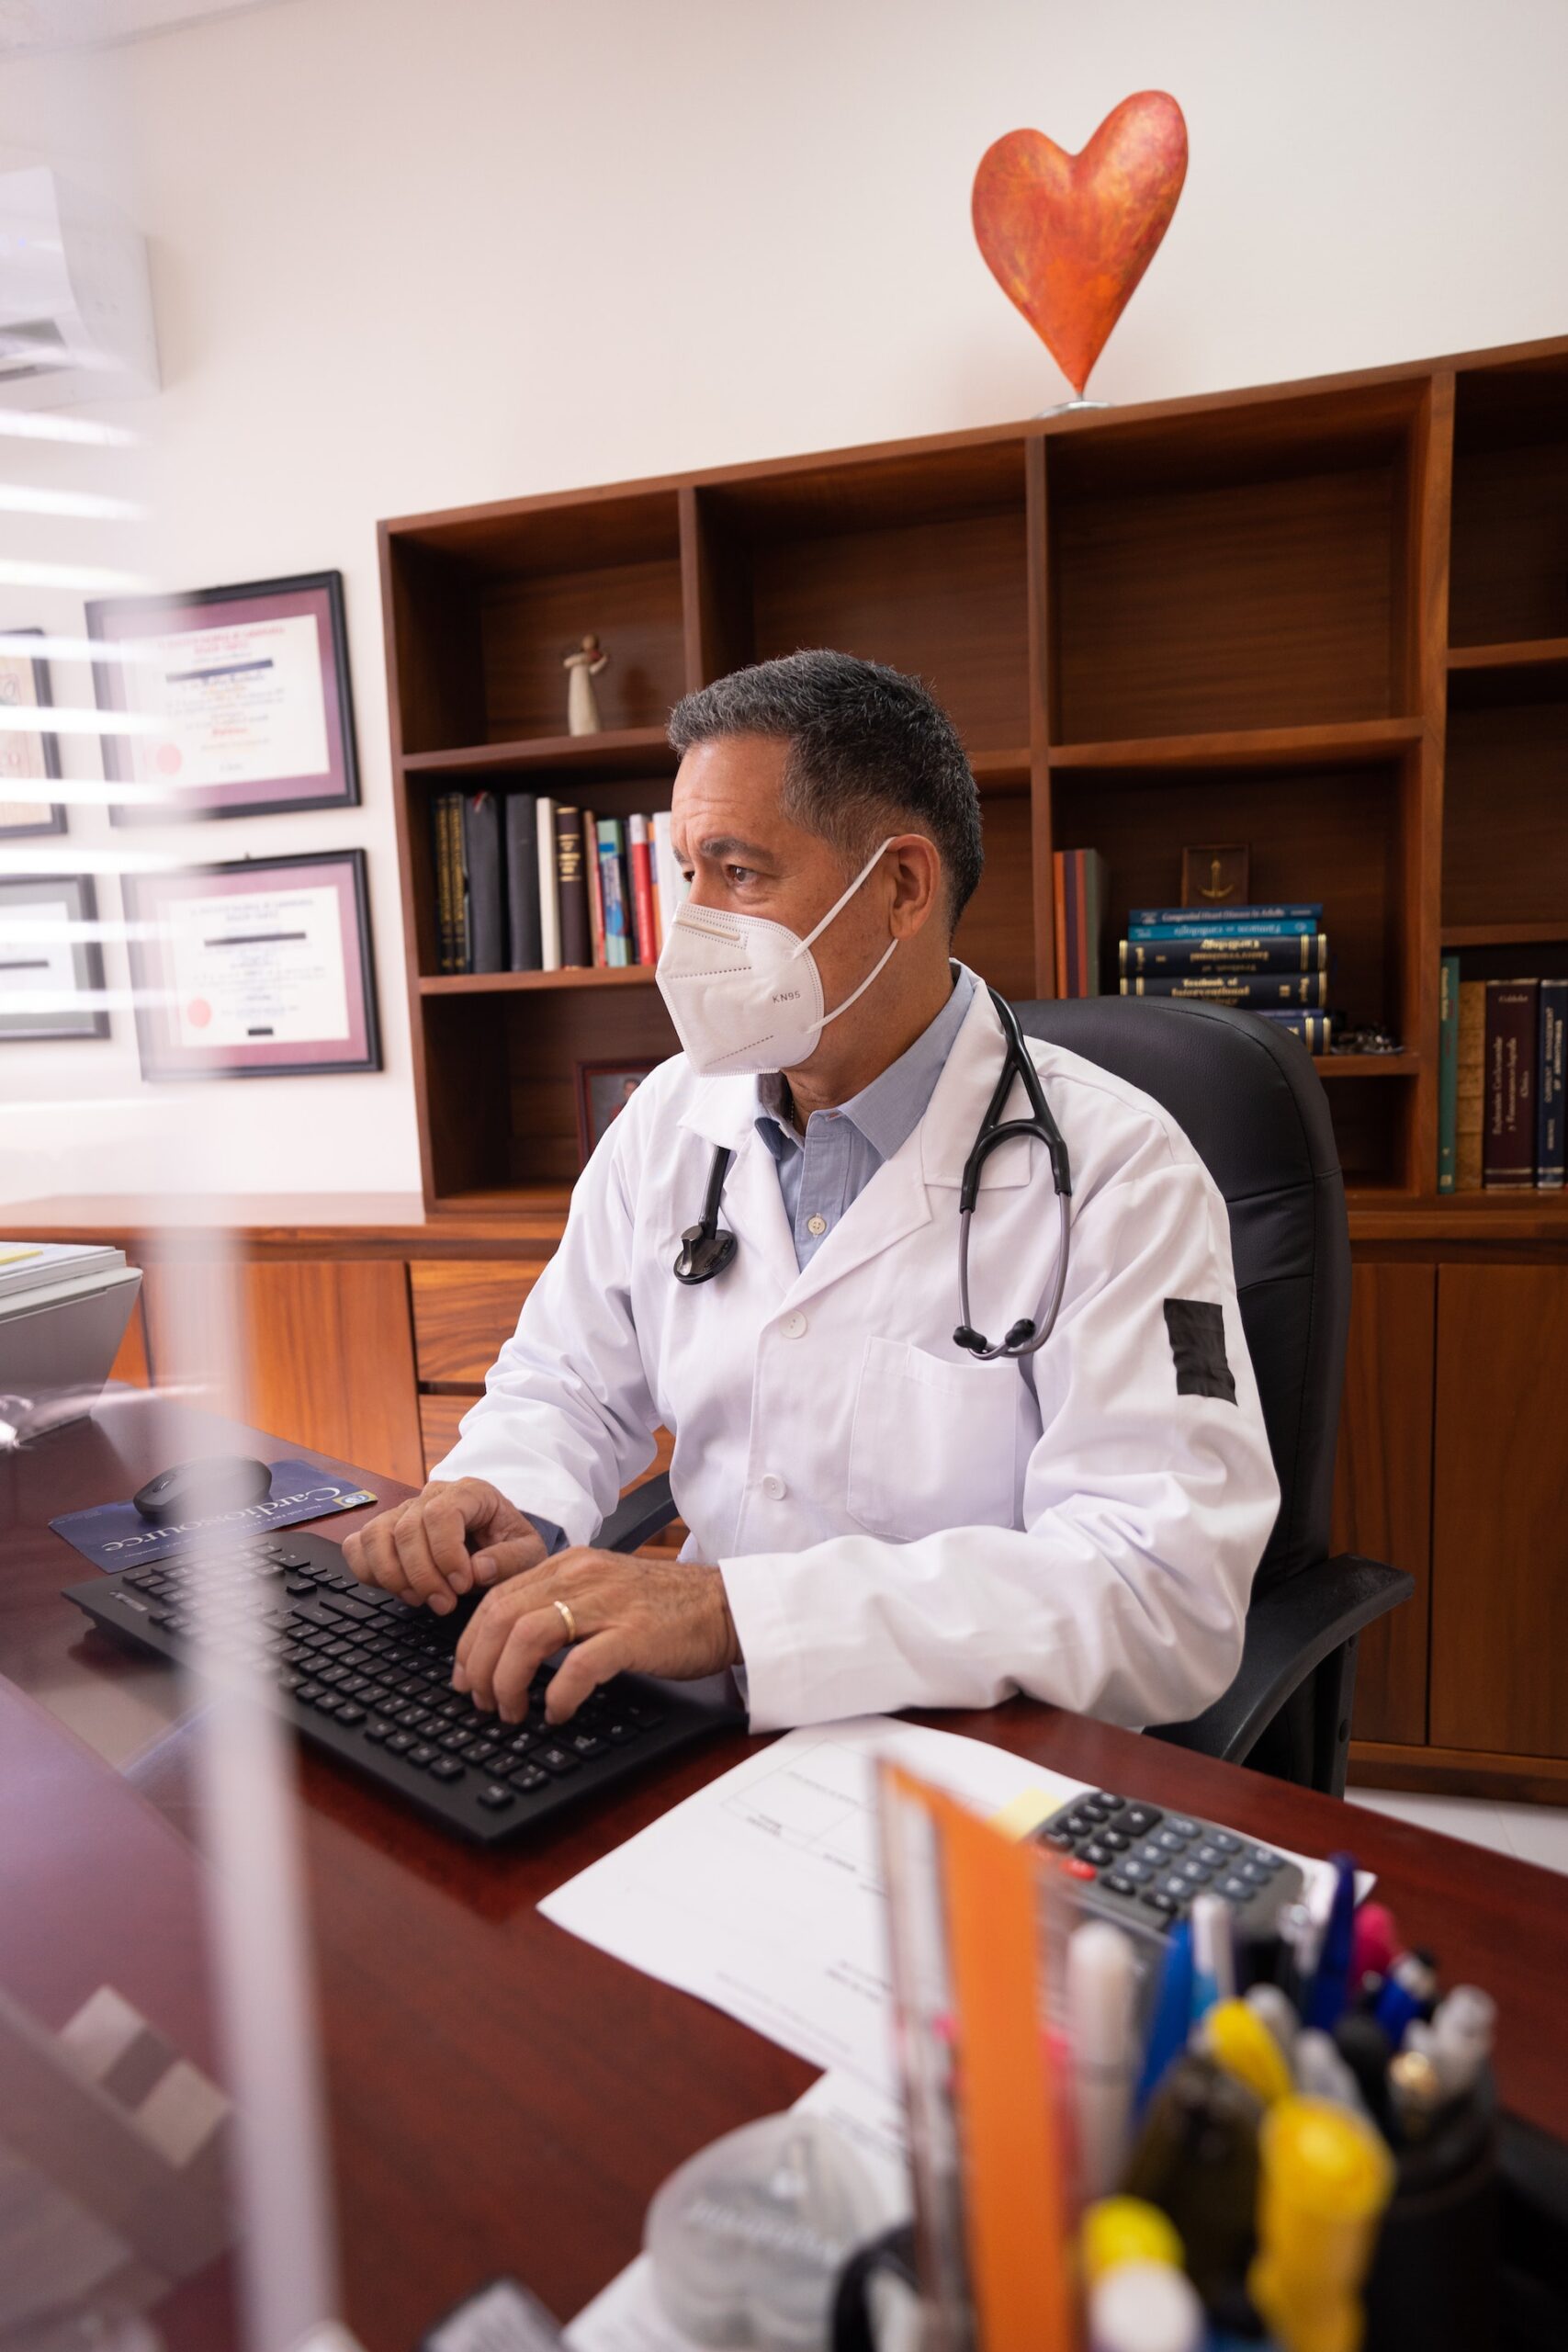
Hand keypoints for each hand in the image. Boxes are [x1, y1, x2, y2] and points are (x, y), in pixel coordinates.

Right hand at [341, 1477, 546, 1614]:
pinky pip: (358, 1545)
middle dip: (422, 1575)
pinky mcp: (384, 1531)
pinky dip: (368, 1571)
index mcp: (470, 1492)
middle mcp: (431, 1495)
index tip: (462, 1584)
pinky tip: (397, 1588)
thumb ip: (510, 1560)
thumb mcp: (528, 1553)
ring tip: (421, 1600)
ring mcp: (403, 1511)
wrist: (496, 1544)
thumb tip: (478, 1569)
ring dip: (393, 1576)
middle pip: (407, 1529)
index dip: (446, 1552)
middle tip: (444, 1604)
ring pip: (376, 1536)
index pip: (441, 1513)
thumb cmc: (510, 1546)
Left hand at [451, 1548, 740, 1724]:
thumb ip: (562, 1603)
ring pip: (528, 1636)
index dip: (470, 1641)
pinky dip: (558, 1694)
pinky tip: (556, 1713)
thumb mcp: (604, 1589)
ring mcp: (608, 1604)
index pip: (497, 1598)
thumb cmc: (667, 1606)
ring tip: (510, 1711)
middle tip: (480, 1701)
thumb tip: (514, 1645)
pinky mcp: (634, 1634)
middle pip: (502, 1617)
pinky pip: (580, 1665)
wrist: (725, 1605)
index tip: (464, 1675)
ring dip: (507, 1681)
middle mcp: (582, 1577)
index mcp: (570, 1565)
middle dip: (479, 1666)